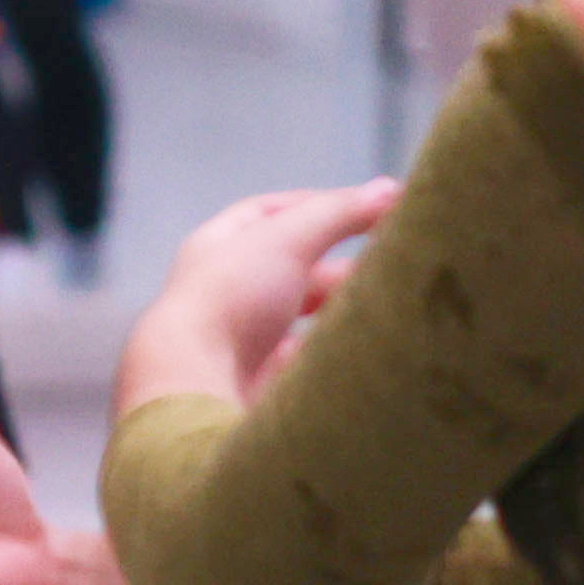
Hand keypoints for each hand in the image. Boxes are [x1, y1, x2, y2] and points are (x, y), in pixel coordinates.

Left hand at [126, 180, 399, 404]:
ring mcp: (236, 348)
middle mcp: (221, 297)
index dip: (317, 206)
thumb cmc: (229, 301)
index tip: (367, 208)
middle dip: (339, 269)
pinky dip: (330, 360)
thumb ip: (338, 213)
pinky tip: (358, 358)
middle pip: (290, 274)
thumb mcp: (287, 239)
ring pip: (299, 324)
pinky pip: (302, 372)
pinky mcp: (255, 394)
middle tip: (389, 267)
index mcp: (215, 251)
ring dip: (339, 316)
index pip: (266, 215)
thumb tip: (391, 189)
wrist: (192, 392)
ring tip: (384, 312)